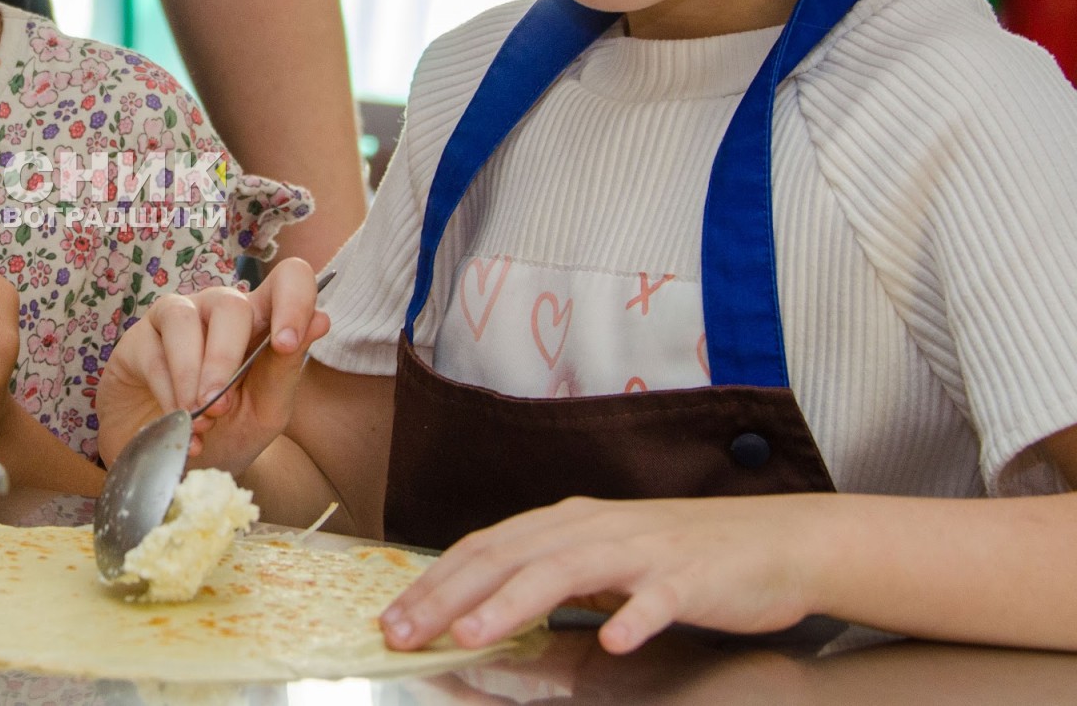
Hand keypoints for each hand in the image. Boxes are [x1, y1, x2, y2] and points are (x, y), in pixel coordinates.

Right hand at [94, 255, 328, 475]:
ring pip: (184, 320)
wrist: (175, 461)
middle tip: (219, 408)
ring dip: (192, 376)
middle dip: (225, 360)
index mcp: (262, 321)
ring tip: (197, 419)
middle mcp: (219, 309)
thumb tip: (322, 320)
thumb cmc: (226, 430)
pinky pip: (153, 352)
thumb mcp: (265, 411)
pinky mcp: (138, 339)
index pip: (288, 279)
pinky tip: (178, 424)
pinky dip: (167, 394)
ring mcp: (177, 318)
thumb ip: (285, 370)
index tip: (286, 344)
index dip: (293, 300)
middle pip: (231, 304)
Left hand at [380, 494, 836, 654]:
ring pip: (566, 571)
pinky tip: (613, 640)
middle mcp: (595, 528)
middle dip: (448, 596)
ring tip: (470, 635)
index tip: (390, 618)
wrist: (774, 542)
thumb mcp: (600, 559)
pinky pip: (658, 598)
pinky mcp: (691, 577)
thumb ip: (546, 575)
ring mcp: (643, 550)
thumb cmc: (680, 556)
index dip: (433, 582)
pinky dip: (634, 618)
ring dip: (513, 603)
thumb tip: (477, 605)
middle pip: (508, 557)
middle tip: (403, 632)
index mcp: (567, 524)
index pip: (485, 548)